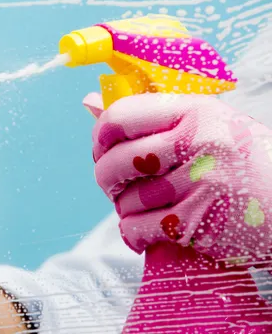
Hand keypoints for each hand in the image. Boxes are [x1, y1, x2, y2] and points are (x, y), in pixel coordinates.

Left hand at [87, 92, 271, 263]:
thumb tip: (89, 101)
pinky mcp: (198, 223)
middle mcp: (197, 143)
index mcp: (197, 111)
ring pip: (125, 200)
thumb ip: (154, 116)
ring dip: (123, 208)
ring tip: (140, 207)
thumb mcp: (210, 125)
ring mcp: (199, 184)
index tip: (102, 148)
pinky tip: (143, 232)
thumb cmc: (247, 162)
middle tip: (114, 184)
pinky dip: (132, 234)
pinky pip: (137, 229)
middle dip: (105, 178)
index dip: (100, 136)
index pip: (120, 117)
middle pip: (115, 162)